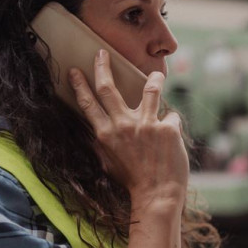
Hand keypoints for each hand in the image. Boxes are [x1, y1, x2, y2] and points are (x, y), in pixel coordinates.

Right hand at [70, 50, 187, 209]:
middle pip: (108, 88)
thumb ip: (103, 142)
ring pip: (150, 90)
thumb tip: (99, 129)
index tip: (75, 71)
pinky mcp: (167, 129)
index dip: (80, 85)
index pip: (88, 104)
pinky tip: (172, 139)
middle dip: (102, 67)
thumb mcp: (108, 162)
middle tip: (101, 53)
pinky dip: (171, 124)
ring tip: (156, 74)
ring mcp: (146, 125)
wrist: (157, 195)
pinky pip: (171, 116)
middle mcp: (123, 126)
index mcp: (105, 134)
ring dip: (154, 79)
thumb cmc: (133, 181)